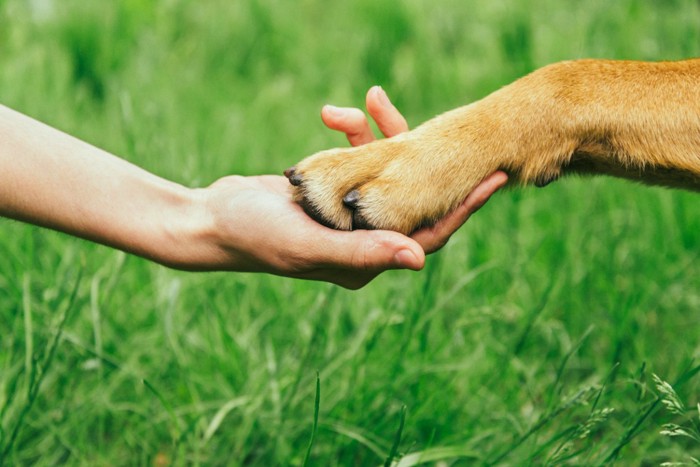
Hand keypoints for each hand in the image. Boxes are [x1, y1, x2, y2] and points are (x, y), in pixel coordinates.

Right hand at [191, 87, 506, 288]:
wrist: (213, 218)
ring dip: (380, 135)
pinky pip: (356, 160)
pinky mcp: (332, 191)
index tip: (496, 178)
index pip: (429, 234)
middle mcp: (363, 239)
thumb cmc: (256, 236)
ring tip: (372, 99)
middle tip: (454, 126)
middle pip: (412, 198)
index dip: (463, 207)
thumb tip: (422, 259)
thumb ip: (364, 250)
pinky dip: (349, 136)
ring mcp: (348, 214)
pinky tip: (334, 116)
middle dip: (425, 158)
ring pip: (384, 172)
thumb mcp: (310, 244)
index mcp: (367, 260)